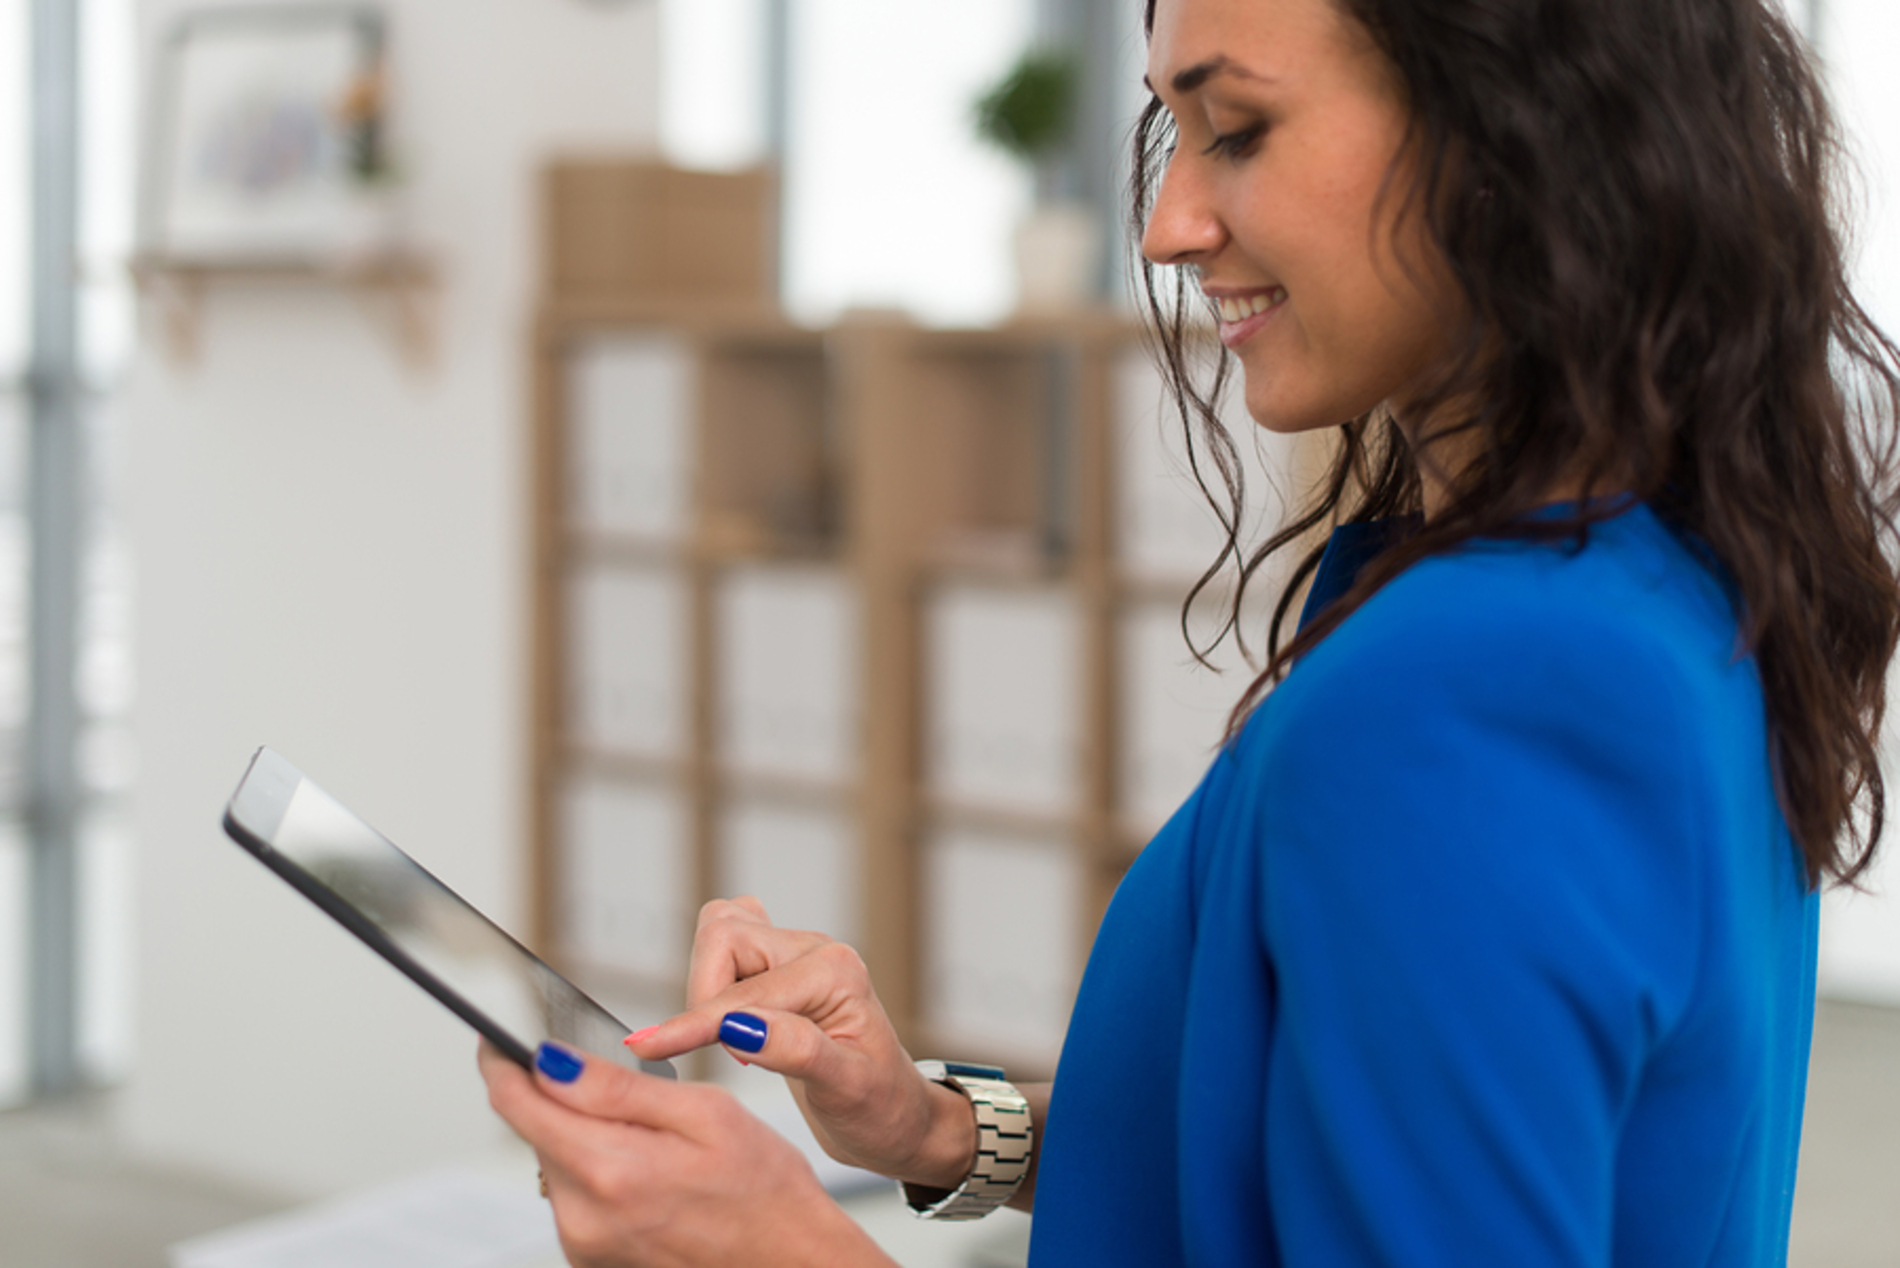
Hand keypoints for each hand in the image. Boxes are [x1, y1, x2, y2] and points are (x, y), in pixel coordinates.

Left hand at [479, 1040, 890, 1267]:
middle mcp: (583, 1215)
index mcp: (610, 1168)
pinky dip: (598, 1170)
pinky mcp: (591, 1258)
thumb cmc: (764, 1189)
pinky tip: (651, 1173)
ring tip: (654, 1140)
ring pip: (553, 1160)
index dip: (502, 1059)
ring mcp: (583, 1243)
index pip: (515, 1102)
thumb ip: (618, 1086)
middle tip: (627, 1090)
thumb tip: (551, 1060)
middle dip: (562, 1097)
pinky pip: (574, 1195)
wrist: (790, 1262)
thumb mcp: (705, 1113)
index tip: (502, 1037)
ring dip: (583, 1135)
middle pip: (534, 1130)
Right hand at [624, 898, 976, 1188]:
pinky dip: (710, 976)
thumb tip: (739, 1027)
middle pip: (723, 935)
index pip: (741, 992)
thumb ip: (795, 1052)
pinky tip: (728, 1021)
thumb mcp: (847, 1089)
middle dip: (703, 995)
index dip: (692, 1024)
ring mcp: (793, 955)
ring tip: (729, 1042)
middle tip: (725, 1054)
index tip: (647, 1047)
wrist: (895, 1118)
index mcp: (835, 972)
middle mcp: (813, 951)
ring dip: (706, 983)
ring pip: (720, 931)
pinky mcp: (776, 970)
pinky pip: (726, 944)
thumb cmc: (881, 1107)